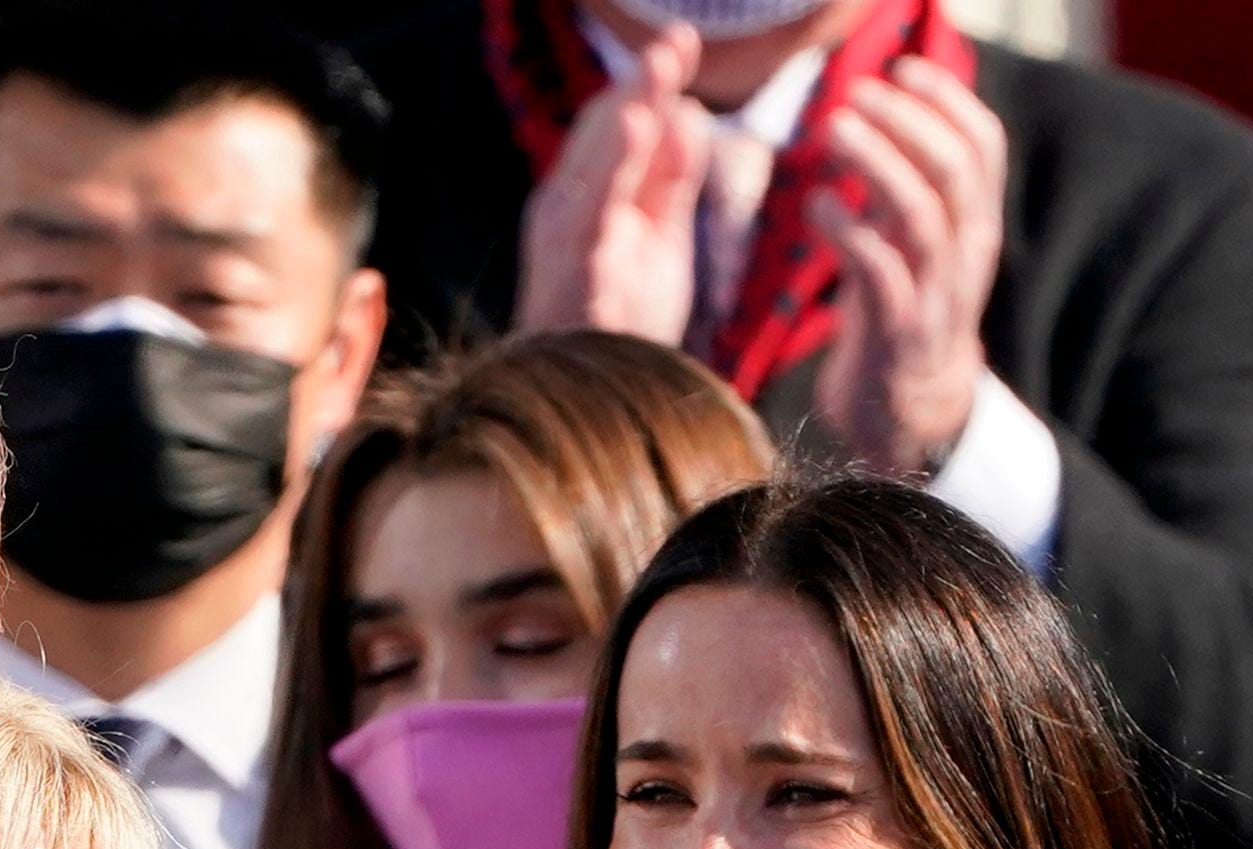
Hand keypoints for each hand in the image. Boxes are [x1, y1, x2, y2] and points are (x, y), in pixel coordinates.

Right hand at [516, 23, 702, 345]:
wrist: (595, 404)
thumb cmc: (624, 325)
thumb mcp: (661, 238)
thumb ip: (671, 180)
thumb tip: (688, 113)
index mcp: (586, 195)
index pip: (617, 123)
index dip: (650, 82)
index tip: (684, 43)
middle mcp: (565, 206)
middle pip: (603, 129)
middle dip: (641, 83)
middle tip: (677, 40)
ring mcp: (564, 238)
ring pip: (594, 159)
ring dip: (629, 110)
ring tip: (660, 70)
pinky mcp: (574, 271)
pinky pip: (593, 209)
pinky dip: (615, 167)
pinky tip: (641, 131)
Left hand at [813, 56, 1006, 477]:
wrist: (909, 417)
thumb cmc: (901, 313)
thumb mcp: (914, 242)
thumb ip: (906, 183)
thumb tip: (881, 111)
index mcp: (975, 226)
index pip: (984, 145)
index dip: (947, 97)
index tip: (900, 66)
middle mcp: (966, 257)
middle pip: (954, 170)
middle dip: (905, 120)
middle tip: (854, 93)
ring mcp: (936, 297)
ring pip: (921, 215)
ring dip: (876, 162)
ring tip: (832, 128)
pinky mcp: (898, 335)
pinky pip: (878, 272)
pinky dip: (845, 231)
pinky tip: (815, 207)